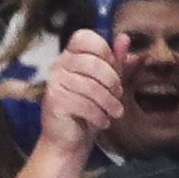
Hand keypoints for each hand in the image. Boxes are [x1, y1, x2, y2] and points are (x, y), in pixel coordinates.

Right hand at [39, 28, 124, 151]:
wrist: (70, 140)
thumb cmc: (89, 110)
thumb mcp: (108, 85)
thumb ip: (117, 62)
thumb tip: (124, 38)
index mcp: (72, 56)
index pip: (85, 37)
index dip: (105, 51)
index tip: (114, 68)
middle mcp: (59, 64)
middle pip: (94, 62)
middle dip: (113, 82)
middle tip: (118, 96)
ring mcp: (54, 81)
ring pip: (92, 86)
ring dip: (110, 103)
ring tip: (114, 112)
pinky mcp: (54, 100)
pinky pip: (85, 104)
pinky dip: (99, 116)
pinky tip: (102, 121)